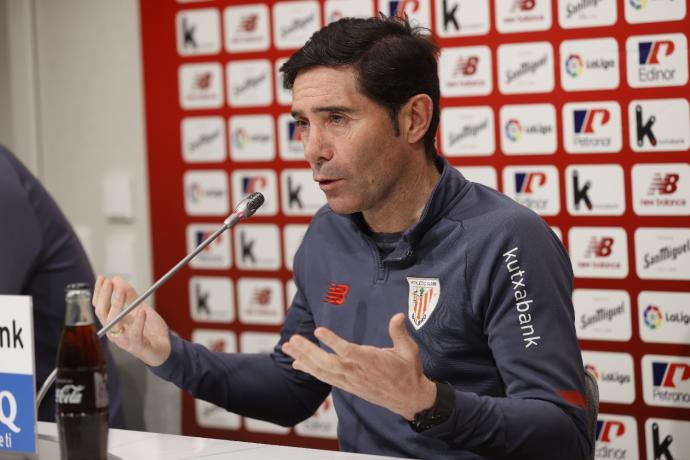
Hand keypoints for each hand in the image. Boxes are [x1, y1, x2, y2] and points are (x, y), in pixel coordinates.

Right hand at [93, 275, 171, 366]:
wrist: (163, 348)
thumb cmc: (149, 330)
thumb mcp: (140, 308)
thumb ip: (130, 296)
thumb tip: (118, 279)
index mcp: (113, 324)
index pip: (99, 307)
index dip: (99, 292)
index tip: (102, 278)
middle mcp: (115, 333)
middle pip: (103, 314)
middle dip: (105, 296)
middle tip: (111, 282)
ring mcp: (125, 341)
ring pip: (114, 324)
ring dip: (117, 305)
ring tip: (122, 292)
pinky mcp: (138, 346)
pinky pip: (135, 334)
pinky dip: (138, 322)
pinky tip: (142, 311)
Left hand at [282, 313, 435, 419]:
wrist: (408, 398)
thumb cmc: (408, 371)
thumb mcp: (408, 351)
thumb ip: (399, 332)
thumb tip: (398, 315)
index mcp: (370, 361)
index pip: (348, 350)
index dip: (333, 341)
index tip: (318, 330)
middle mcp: (355, 372)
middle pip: (326, 362)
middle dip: (307, 351)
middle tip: (292, 339)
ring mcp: (349, 381)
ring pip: (321, 371)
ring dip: (303, 358)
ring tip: (286, 347)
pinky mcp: (347, 385)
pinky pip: (324, 378)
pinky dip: (309, 370)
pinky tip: (297, 363)